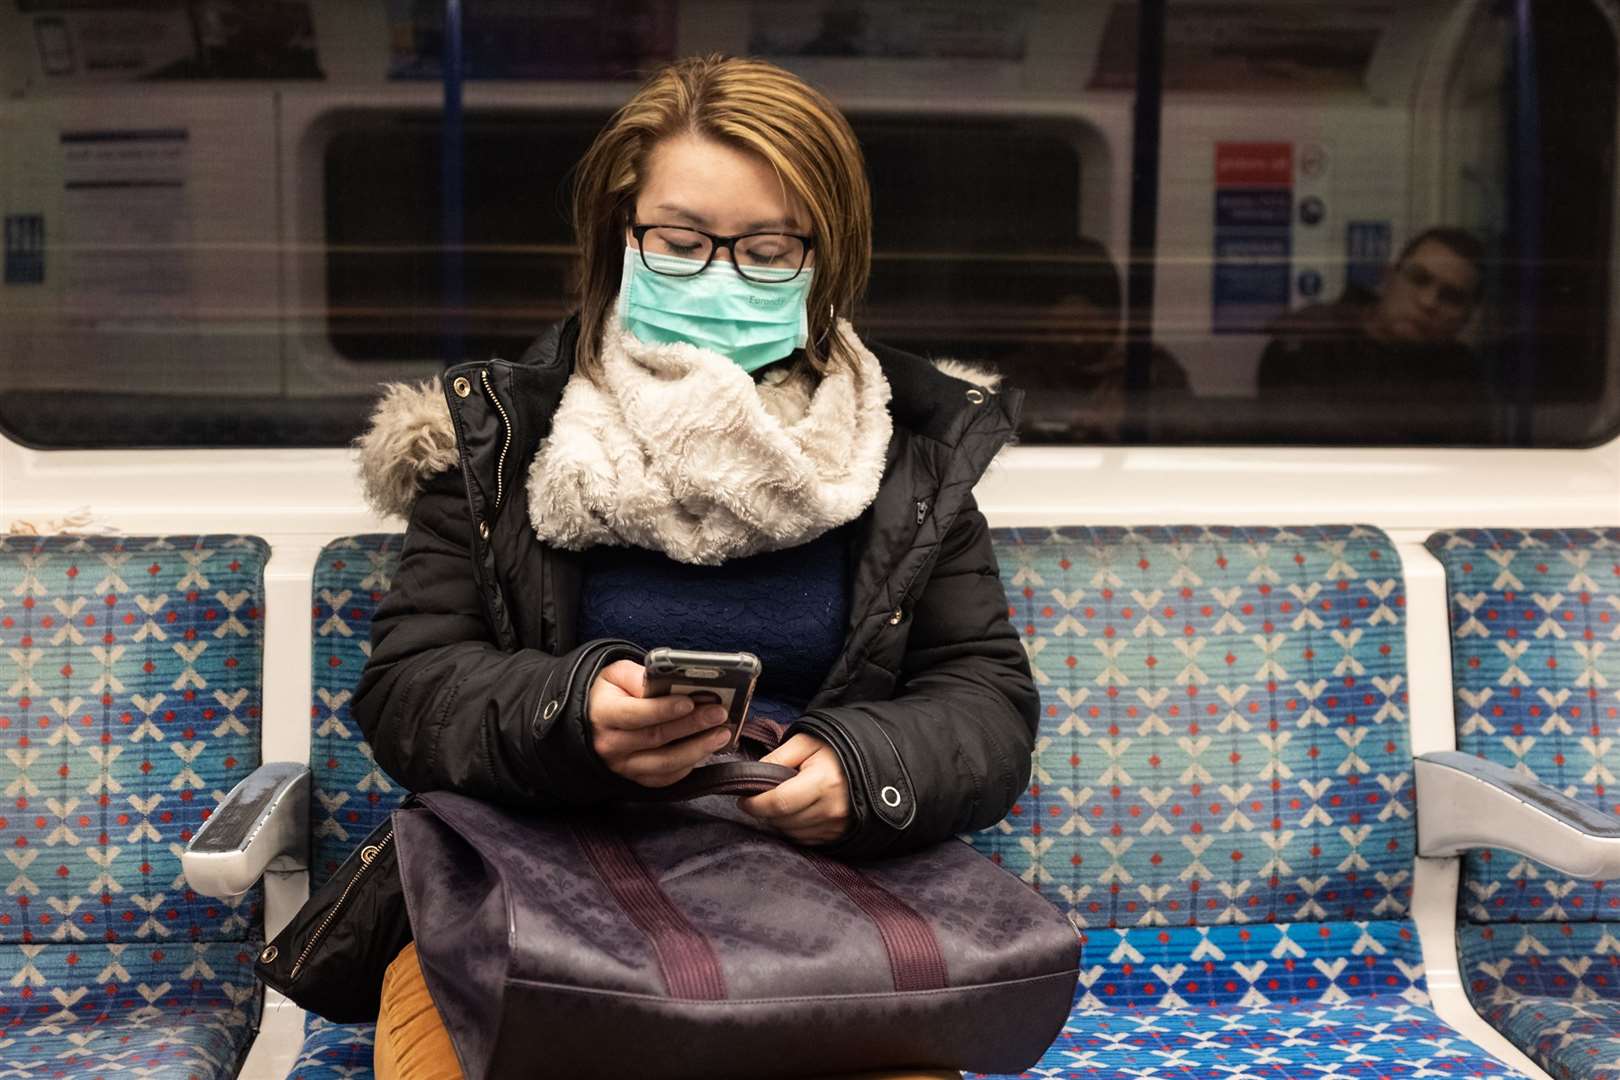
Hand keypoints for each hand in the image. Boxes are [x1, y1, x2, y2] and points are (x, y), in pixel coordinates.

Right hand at [588, 660, 731, 786]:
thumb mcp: (616, 674)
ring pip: (664, 763)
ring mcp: (623, 766)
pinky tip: (706, 749)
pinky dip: (689, 765)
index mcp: (604, 714)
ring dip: (698, 749)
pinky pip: (665, 778)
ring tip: (722, 734)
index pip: (635, 714)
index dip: (664, 709)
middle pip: (656, 738)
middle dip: (691, 725)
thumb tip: (669, 682)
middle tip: (718, 714)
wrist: (592, 718)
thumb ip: (639, 676)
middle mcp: (611, 745)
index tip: (690, 702)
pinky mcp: (635, 778)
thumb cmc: (609, 692)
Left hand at [737, 734, 850, 844]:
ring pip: (791, 832)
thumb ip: (777, 758)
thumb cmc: (836, 750)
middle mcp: (832, 808)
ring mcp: (837, 825)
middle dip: (765, 811)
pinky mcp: (838, 834)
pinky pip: (805, 839)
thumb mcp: (805, 743)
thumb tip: (752, 777)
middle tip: (763, 796)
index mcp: (824, 782)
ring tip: (783, 800)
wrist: (872, 762)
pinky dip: (794, 828)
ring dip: (779, 820)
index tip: (744, 799)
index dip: (756, 804)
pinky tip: (797, 811)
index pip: (779, 802)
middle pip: (783, 821)